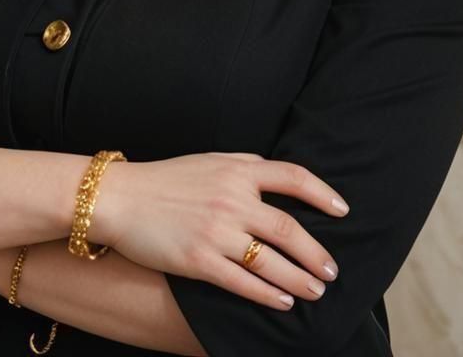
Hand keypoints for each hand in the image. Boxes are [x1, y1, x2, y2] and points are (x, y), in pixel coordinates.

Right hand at [90, 152, 348, 310]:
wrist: (120, 198)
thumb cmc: (164, 179)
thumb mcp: (208, 161)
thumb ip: (242, 166)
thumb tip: (275, 175)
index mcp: (237, 171)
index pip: (292, 177)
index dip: (322, 194)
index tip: (342, 210)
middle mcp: (232, 199)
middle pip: (289, 228)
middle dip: (316, 253)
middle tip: (333, 269)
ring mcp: (216, 232)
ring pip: (272, 260)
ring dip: (301, 278)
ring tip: (316, 290)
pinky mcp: (199, 261)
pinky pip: (244, 283)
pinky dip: (269, 294)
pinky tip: (284, 302)